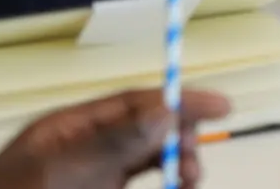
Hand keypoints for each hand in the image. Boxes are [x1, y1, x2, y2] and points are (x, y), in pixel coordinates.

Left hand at [0, 89, 229, 188]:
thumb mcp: (57, 174)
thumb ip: (111, 143)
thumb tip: (166, 110)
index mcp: (67, 130)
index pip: (131, 104)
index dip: (178, 100)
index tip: (222, 106)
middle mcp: (83, 152)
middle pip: (147, 133)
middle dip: (179, 140)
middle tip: (194, 165)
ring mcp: (92, 181)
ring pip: (149, 165)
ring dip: (177, 170)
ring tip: (189, 182)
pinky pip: (140, 181)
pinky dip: (166, 183)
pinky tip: (178, 187)